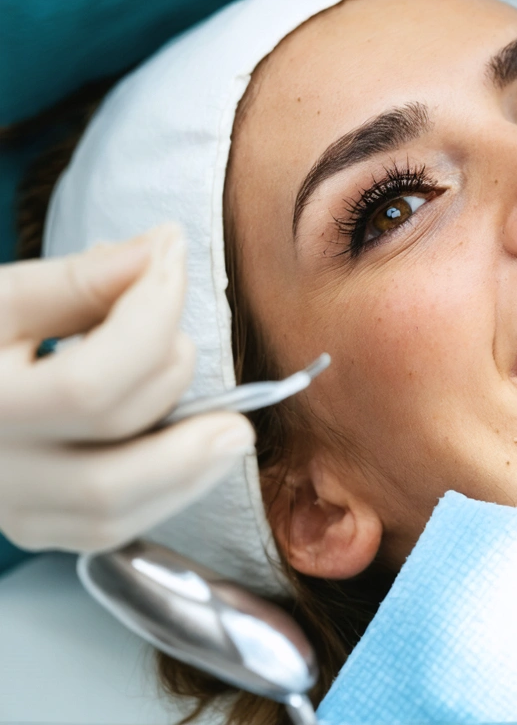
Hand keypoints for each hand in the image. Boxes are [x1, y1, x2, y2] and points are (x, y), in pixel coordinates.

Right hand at [0, 224, 253, 551]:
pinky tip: (194, 451)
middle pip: (107, 470)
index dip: (150, 314)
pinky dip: (167, 490)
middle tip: (192, 343)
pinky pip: (111, 529)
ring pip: (113, 514)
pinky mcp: (31, 526)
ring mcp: (5, 508)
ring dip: (189, 466)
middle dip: (173, 401)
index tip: (172, 255)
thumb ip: (77, 281)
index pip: (89, 384)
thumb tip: (159, 252)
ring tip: (229, 423)